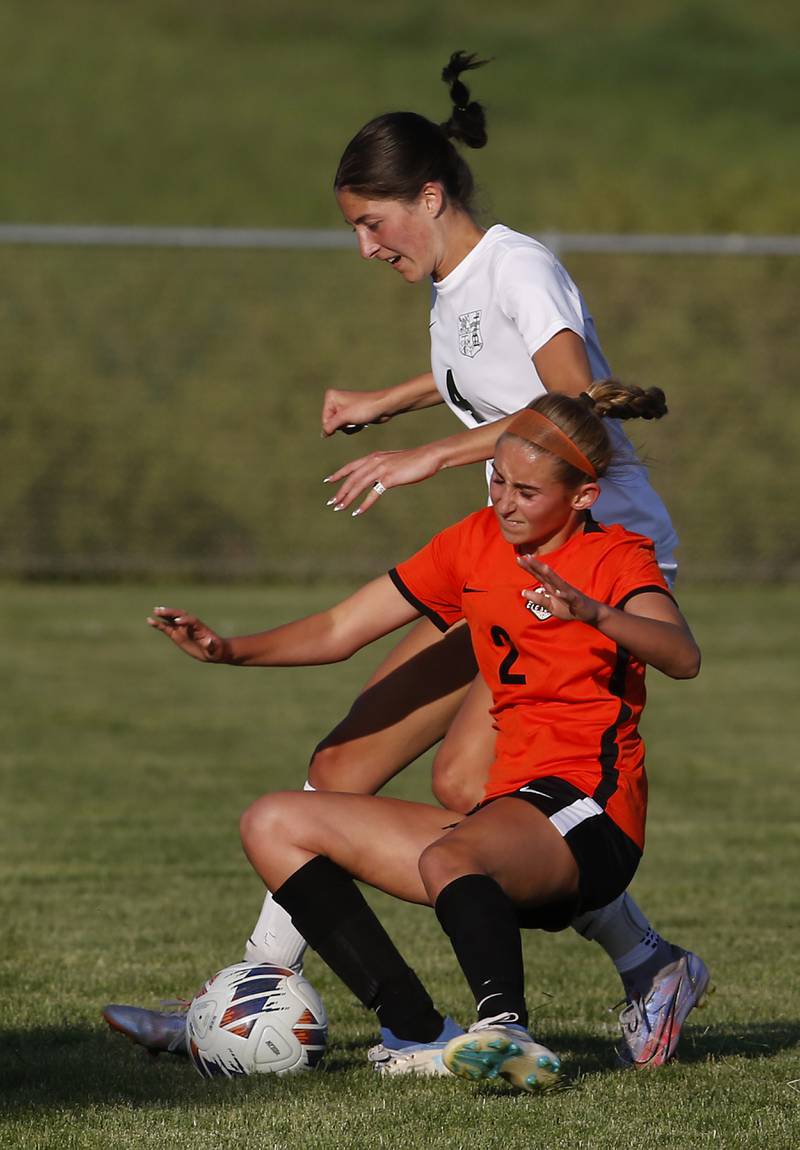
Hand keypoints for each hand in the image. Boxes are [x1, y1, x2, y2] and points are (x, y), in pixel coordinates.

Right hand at [147, 606, 227, 661]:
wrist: (212, 650)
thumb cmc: (215, 649)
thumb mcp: (214, 648)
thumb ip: (210, 645)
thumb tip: (208, 642)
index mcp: (199, 627)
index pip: (191, 620)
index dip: (185, 621)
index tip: (178, 622)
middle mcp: (189, 625)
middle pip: (179, 615)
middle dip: (171, 613)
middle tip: (161, 611)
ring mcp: (182, 628)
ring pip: (171, 619)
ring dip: (163, 615)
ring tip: (155, 611)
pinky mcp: (176, 634)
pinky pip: (166, 627)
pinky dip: (158, 624)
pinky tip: (150, 621)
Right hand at [320, 389, 390, 436]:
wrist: (383, 407)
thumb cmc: (364, 408)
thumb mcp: (344, 418)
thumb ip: (330, 426)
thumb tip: (323, 434)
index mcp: (331, 397)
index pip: (325, 420)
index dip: (335, 424)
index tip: (347, 419)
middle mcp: (336, 400)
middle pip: (332, 423)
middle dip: (343, 426)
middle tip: (353, 419)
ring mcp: (344, 407)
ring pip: (340, 426)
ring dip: (349, 427)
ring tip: (358, 420)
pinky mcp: (352, 413)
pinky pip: (347, 426)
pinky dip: (354, 427)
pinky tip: (362, 422)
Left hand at [324, 445, 441, 515]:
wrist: (429, 457)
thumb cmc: (415, 461)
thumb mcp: (394, 462)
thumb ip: (383, 469)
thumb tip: (378, 479)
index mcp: (374, 456)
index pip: (351, 466)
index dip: (339, 474)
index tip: (328, 481)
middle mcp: (374, 461)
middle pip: (352, 478)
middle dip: (340, 491)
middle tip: (331, 503)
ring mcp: (381, 469)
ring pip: (358, 485)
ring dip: (348, 498)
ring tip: (340, 508)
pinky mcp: (389, 478)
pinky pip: (373, 493)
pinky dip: (364, 504)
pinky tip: (358, 512)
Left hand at [516, 555, 600, 624]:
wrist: (590, 612)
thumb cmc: (569, 608)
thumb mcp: (550, 606)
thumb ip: (538, 599)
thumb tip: (523, 592)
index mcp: (552, 587)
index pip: (539, 575)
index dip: (529, 567)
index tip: (519, 558)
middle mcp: (559, 586)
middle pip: (546, 575)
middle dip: (537, 566)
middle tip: (526, 556)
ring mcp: (568, 592)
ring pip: (558, 582)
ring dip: (550, 575)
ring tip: (542, 567)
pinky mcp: (576, 601)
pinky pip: (569, 597)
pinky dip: (564, 594)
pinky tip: (558, 592)